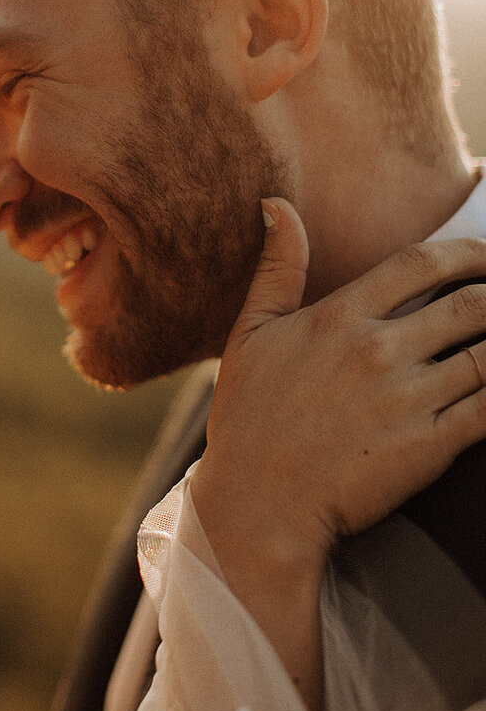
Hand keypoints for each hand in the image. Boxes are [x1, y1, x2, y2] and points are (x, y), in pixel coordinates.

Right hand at [192, 197, 485, 571]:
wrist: (257, 506)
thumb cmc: (248, 420)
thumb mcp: (250, 335)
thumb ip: (276, 268)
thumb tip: (276, 205)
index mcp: (339, 318)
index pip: (422, 263)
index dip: (468, 252)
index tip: (485, 256)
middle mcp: (377, 351)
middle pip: (471, 304)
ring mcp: (407, 399)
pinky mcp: (430, 446)